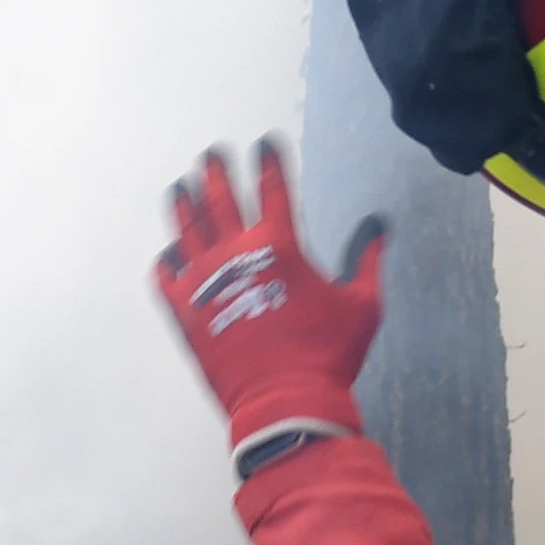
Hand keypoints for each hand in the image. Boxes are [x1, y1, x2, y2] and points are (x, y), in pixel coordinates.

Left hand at [152, 138, 387, 456]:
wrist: (285, 402)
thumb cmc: (329, 354)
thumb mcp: (362, 305)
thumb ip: (367, 260)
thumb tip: (378, 226)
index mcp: (280, 247)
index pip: (272, 188)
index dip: (268, 161)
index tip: (264, 142)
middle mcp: (236, 254)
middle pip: (218, 197)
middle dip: (214, 170)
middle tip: (210, 154)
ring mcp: (205, 282)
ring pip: (186, 230)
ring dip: (183, 204)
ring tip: (180, 188)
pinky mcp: (186, 312)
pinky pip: (166, 277)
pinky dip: (167, 262)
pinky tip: (169, 255)